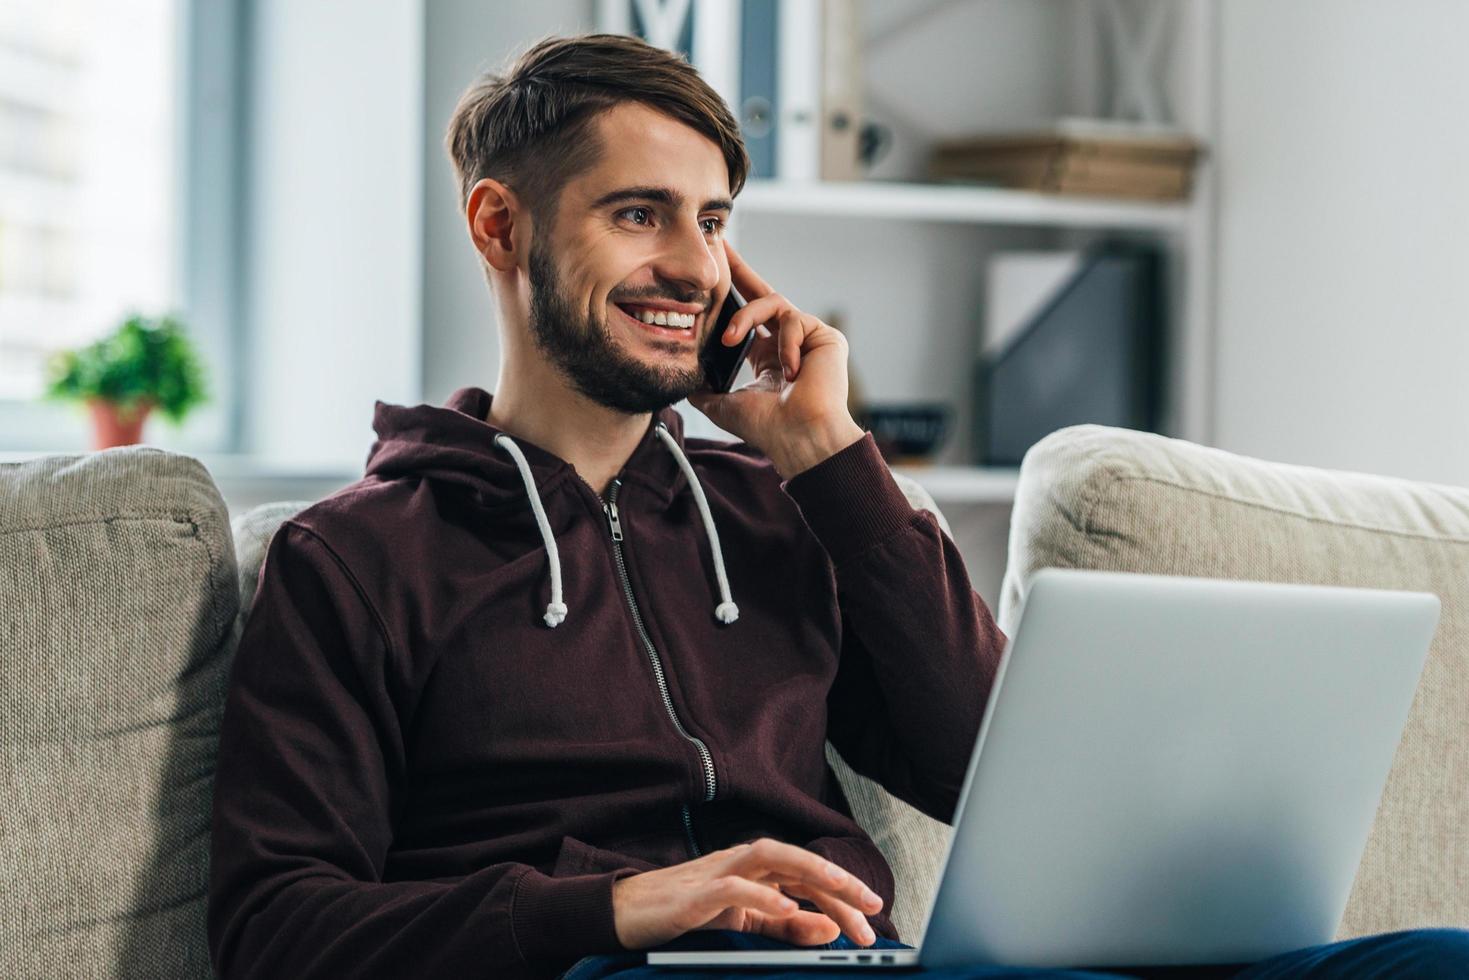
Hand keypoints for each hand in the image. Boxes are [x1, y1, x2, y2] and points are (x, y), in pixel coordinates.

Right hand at [611, 837, 883, 949]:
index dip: (842, 893)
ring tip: (841, 891)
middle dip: (838, 881)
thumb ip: (785, 927)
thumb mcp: (743, 924)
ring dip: (809, 871)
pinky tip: (786, 908)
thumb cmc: (684, 913)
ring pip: (770, 857)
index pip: (807, 875)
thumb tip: (830, 929)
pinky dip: (761, 896)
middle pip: (797, 860)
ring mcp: (716, 872)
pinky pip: (732, 887)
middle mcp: (740, 862)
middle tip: (872, 906)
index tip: (873, 915)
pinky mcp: (694, 894)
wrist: (624, 914)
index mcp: (754, 870)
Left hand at [686, 240, 864, 478]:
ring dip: (746, 317)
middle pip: (762, 294)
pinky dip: (786, 343)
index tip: (709, 278)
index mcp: (766, 357)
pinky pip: (795, 321)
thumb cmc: (767, 427)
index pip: (746, 317)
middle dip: (740, 270)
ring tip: (732, 339)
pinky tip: (789, 371)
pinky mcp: (825, 337)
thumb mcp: (723, 404)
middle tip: (720, 247)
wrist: (800, 438)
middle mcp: (786, 343)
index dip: (729, 297)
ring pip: (774, 303)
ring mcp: (807, 338)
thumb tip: (681, 377)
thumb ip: (703, 387)